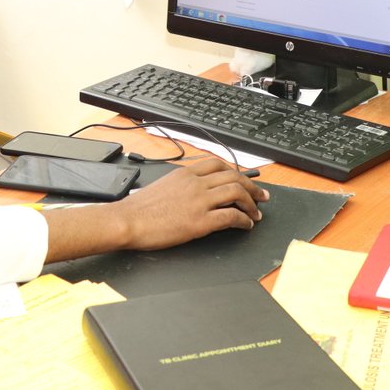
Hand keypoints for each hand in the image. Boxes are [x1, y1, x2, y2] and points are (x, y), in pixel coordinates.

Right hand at [115, 155, 268, 250]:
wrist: (128, 220)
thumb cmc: (138, 208)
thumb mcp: (162, 186)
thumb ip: (181, 185)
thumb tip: (193, 192)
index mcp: (185, 173)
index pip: (218, 164)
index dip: (236, 172)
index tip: (244, 179)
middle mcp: (195, 183)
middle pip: (233, 176)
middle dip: (252, 187)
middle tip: (262, 196)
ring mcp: (199, 201)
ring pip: (236, 193)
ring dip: (251, 203)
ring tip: (257, 213)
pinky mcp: (200, 221)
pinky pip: (231, 216)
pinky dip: (243, 220)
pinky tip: (246, 225)